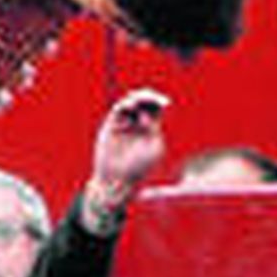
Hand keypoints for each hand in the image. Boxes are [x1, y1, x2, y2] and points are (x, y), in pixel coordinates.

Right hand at [89, 87, 168, 209]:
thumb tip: (146, 114)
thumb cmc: (138, 168)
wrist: (116, 180)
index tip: (165, 103)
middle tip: (153, 98)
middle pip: (144, 102)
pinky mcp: (110, 126)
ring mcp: (123, 124)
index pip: (156, 108)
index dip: (160, 101)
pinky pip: (118, 110)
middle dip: (149, 96)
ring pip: (131, 102)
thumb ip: (153, 128)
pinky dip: (125, 105)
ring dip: (137, 98)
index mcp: (150, 129)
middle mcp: (136, 123)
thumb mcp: (154, 147)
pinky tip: (131, 106)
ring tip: (138, 102)